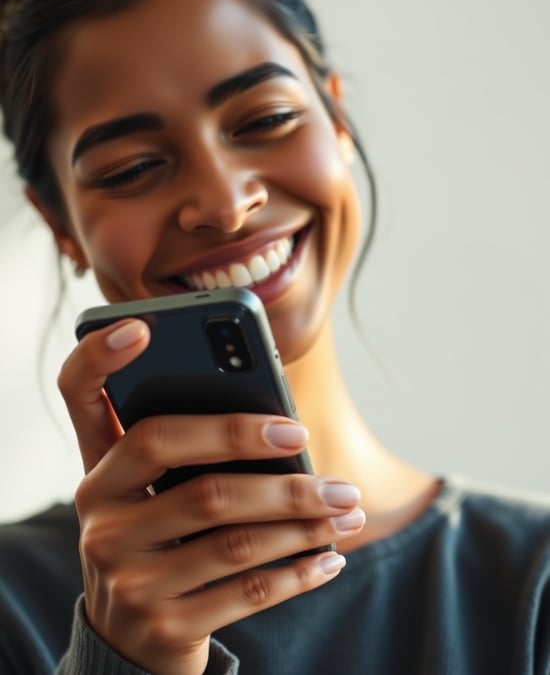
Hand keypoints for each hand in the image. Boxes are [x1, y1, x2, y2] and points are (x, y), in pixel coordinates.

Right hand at [59, 319, 364, 674]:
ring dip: (304, 521)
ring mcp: (127, 577)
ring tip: (346, 508)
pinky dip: (299, 570)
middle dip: (275, 469)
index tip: (141, 326)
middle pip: (198, 479)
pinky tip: (329, 556)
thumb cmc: (160, 542)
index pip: (79, 399)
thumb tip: (286, 428)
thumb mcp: (157, 495)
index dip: (100, 358)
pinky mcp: (163, 625)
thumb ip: (195, 455)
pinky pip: (248, 592)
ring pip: (234, 538)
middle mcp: (101, 518)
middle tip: (329, 465)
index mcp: (100, 470)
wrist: (133, 643)